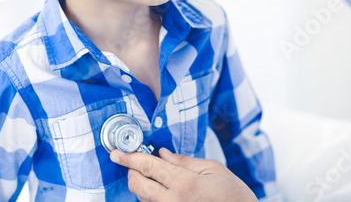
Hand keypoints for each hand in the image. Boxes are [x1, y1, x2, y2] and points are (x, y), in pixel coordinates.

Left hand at [110, 147, 257, 201]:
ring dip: (142, 185)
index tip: (116, 153)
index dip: (129, 157)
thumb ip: (184, 160)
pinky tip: (161, 190)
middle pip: (138, 185)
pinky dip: (151, 197)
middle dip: (132, 171)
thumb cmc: (233, 194)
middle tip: (136, 162)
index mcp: (184, 183)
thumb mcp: (212, 168)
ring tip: (154, 176)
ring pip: (142, 198)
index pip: (148, 166)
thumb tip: (161, 153)